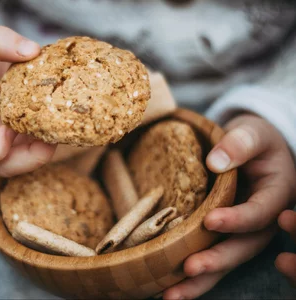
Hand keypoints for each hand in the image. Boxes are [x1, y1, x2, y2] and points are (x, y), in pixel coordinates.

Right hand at [0, 25, 55, 176]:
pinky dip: (44, 136)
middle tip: (51, 140)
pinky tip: (58, 118)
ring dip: (42, 150)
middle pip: (0, 166)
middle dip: (28, 159)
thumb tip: (32, 50)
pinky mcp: (10, 129)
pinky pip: (28, 142)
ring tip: (60, 128)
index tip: (8, 128)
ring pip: (19, 159)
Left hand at [164, 114, 295, 298]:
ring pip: (227, 261)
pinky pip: (211, 256)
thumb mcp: (251, 133)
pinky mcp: (223, 235)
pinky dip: (193, 276)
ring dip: (201, 280)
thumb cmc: (253, 139)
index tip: (212, 221)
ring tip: (171, 295)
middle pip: (243, 247)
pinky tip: (168, 288)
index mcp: (275, 194)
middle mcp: (261, 220)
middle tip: (191, 268)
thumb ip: (240, 144)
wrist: (249, 147)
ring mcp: (242, 231)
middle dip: (218, 260)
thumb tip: (215, 163)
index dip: (239, 220)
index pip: (260, 212)